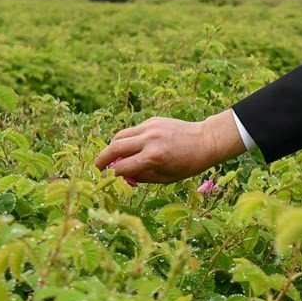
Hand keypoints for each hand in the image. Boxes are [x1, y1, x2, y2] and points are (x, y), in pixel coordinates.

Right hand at [93, 109, 246, 183]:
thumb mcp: (166, 178)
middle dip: (102, 159)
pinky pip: (133, 130)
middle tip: (96, 168)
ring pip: (120, 136)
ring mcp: (150, 127)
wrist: (206, 140)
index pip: (122, 168)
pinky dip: (127, 139)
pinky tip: (130, 147)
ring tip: (111, 157)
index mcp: (153, 157)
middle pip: (115, 147)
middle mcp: (149, 140)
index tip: (104, 180)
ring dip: (112, 147)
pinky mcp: (152, 120)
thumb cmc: (188, 164)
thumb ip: (141, 177)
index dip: (111, 175)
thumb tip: (121, 176)